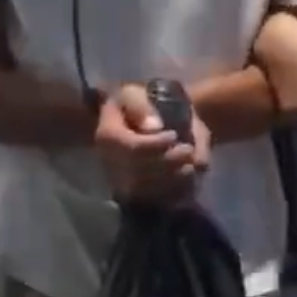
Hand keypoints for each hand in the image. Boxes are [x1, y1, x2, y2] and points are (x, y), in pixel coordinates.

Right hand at [95, 83, 210, 203]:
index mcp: (106, 135)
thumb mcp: (135, 94)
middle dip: (168, 162)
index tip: (173, 135)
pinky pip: (154, 201)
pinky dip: (174, 194)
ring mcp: (120, 182)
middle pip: (140, 171)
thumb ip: (140, 106)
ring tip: (190, 166)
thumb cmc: (139, 105)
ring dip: (173, 179)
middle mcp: (109, 163)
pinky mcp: (133, 196)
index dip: (155, 145)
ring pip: (148, 190)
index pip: (130, 148)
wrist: (140, 122)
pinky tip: (188, 183)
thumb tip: (153, 127)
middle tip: (188, 150)